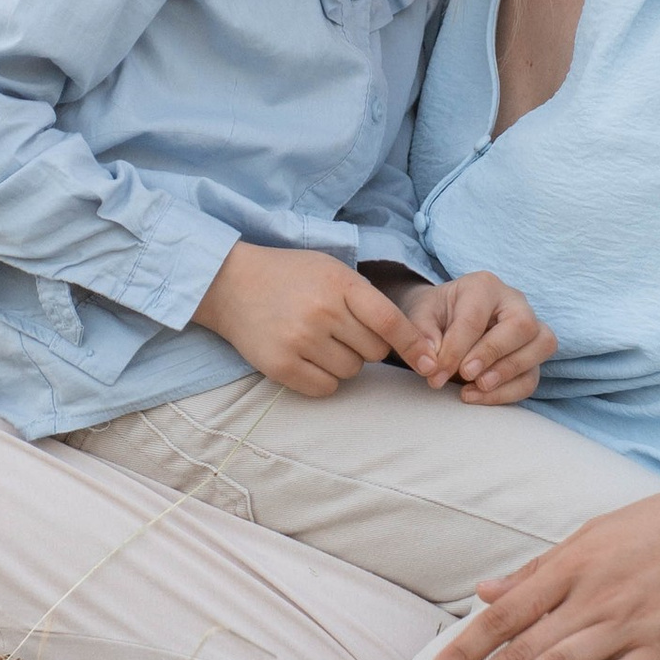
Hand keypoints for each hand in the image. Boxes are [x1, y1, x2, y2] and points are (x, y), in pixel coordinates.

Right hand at [193, 242, 432, 399]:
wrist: (229, 283)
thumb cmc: (290, 276)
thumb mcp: (331, 271)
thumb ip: (368, 300)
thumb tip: (414, 344)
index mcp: (338, 284)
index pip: (388, 321)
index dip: (413, 345)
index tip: (430, 361)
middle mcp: (321, 312)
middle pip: (374, 352)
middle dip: (366, 346)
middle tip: (340, 330)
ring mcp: (299, 341)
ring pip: (351, 372)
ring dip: (343, 362)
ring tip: (318, 340)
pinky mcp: (280, 366)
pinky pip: (325, 388)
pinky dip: (323, 379)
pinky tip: (307, 358)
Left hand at [393, 270, 558, 404]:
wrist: (446, 319)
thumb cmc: (435, 315)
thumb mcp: (419, 316)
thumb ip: (422, 335)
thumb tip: (431, 363)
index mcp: (483, 286)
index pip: (475, 318)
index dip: (456, 349)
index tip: (436, 373)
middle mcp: (514, 302)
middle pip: (523, 325)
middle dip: (492, 354)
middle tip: (465, 374)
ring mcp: (531, 327)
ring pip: (541, 346)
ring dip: (508, 373)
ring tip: (475, 388)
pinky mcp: (532, 354)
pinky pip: (533, 375)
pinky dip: (509, 392)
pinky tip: (480, 395)